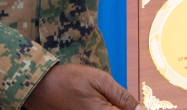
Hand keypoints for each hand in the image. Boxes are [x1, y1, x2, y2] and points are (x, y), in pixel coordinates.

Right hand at [24, 63, 141, 109]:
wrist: (41, 87)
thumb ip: (122, 96)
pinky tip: (102, 103)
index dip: (138, 109)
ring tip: (104, 99)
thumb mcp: (99, 80)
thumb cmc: (70, 79)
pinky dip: (106, 108)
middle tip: (115, 98)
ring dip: (115, 108)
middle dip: (124, 108)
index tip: (144, 105)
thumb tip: (141, 109)